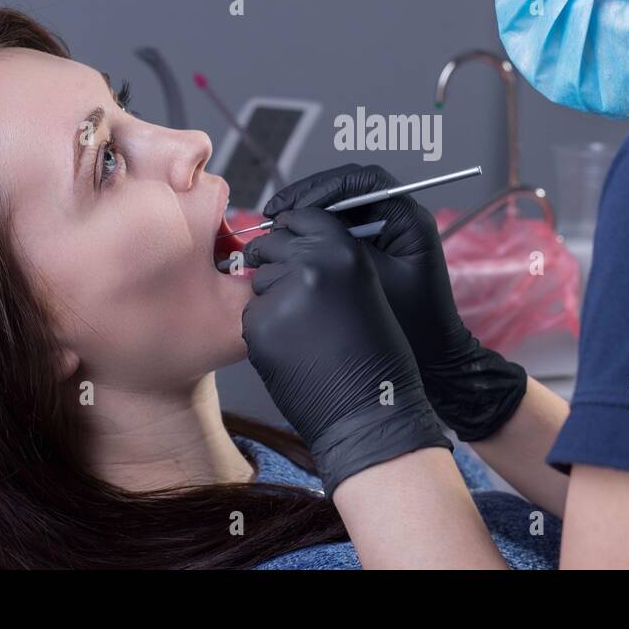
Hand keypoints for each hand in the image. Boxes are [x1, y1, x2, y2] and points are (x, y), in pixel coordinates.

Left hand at [240, 207, 451, 496]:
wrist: (371, 412)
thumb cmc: (376, 356)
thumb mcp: (365, 288)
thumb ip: (329, 259)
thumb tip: (288, 241)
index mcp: (344, 250)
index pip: (302, 217)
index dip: (293, 228)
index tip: (288, 237)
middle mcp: (312, 264)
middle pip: (271, 244)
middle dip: (275, 262)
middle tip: (296, 295)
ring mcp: (282, 295)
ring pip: (258, 282)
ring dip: (272, 299)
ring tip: (305, 331)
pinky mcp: (260, 326)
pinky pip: (252, 317)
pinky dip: (266, 331)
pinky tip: (294, 350)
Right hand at [261, 163, 526, 441]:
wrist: (435, 358)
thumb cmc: (413, 324)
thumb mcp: (374, 281)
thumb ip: (342, 248)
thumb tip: (302, 226)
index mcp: (408, 218)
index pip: (362, 181)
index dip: (322, 187)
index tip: (293, 207)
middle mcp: (399, 217)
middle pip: (348, 188)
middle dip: (308, 197)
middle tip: (275, 214)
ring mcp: (387, 232)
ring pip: (341, 208)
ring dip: (309, 214)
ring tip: (277, 228)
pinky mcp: (376, 248)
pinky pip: (342, 229)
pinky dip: (316, 234)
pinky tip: (292, 246)